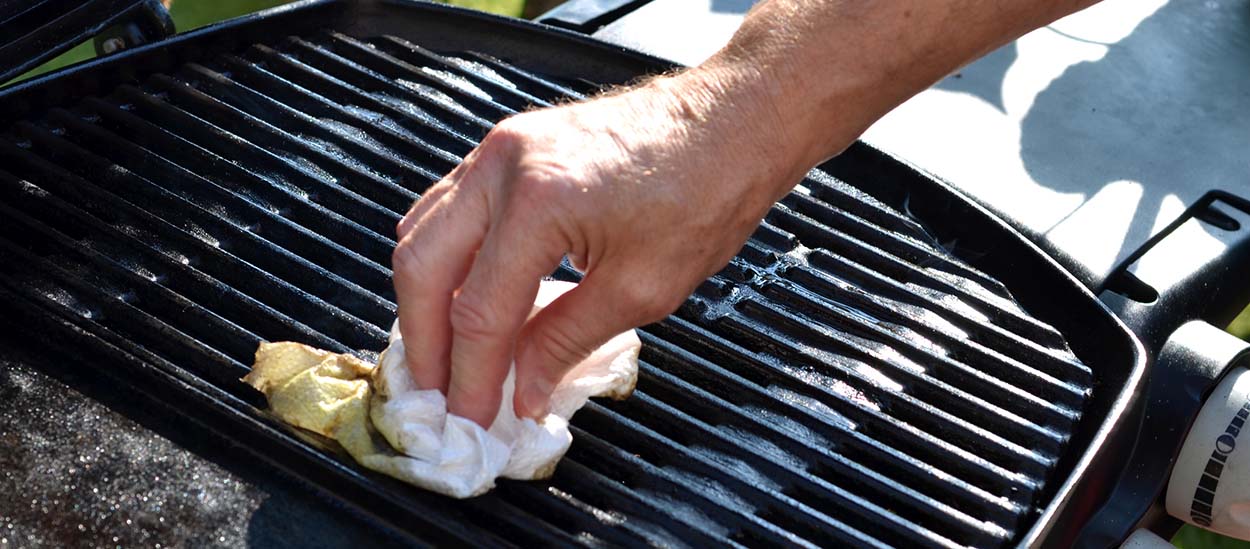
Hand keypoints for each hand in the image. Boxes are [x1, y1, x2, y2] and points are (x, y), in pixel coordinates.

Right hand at [391, 65, 817, 426]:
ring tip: (443, 355)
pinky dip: (446, 258)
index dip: (470, 376)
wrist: (733, 121)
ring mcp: (501, 148)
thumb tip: (521, 390)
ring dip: (426, 299)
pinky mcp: (510, 145)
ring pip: (424, 232)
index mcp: (538, 202)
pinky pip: (449, 208)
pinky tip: (459, 295)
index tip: (470, 419)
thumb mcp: (643, 287)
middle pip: (423, 266)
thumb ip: (566, 341)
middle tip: (436, 394)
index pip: (480, 311)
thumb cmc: (706, 190)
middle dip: (424, 340)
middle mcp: (505, 166)